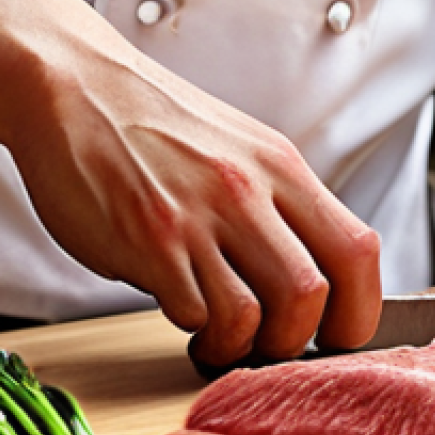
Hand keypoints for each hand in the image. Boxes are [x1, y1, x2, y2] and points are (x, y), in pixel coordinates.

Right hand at [0, 0, 381, 364]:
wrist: (73, 87)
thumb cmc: (154, 125)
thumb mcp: (240, 147)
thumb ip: (279, 206)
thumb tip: (312, 280)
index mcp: (280, 168)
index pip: (358, 251)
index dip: (361, 309)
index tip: (342, 333)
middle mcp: (246, 191)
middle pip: (311, 296)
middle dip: (297, 341)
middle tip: (271, 344)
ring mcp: (195, 217)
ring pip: (251, 317)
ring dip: (238, 347)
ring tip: (218, 340)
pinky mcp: (146, 240)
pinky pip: (192, 312)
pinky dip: (192, 327)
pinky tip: (180, 312)